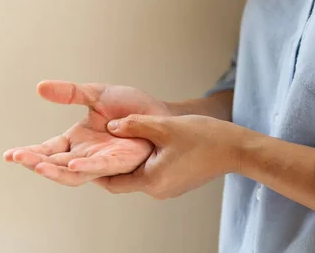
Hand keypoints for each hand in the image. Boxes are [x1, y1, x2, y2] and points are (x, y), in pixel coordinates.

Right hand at [3, 81, 171, 184]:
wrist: (159, 112)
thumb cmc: (131, 106)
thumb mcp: (96, 94)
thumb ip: (69, 93)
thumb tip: (40, 87)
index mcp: (77, 140)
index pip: (48, 150)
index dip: (29, 153)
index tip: (9, 155)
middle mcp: (85, 154)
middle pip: (55, 164)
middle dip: (34, 162)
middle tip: (17, 157)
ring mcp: (101, 161)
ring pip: (72, 173)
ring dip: (54, 170)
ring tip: (36, 165)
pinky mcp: (119, 162)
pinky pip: (100, 168)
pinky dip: (86, 168)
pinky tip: (73, 164)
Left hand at [95, 114, 243, 198]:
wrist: (237, 148)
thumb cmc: (205, 137)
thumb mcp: (165, 126)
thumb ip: (135, 125)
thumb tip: (111, 126)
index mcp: (152, 180)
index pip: (111, 182)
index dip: (92, 171)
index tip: (77, 160)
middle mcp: (158, 189)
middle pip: (123, 181)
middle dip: (106, 166)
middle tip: (90, 152)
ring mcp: (169, 187)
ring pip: (138, 175)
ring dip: (126, 162)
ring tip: (112, 145)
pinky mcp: (178, 181)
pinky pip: (152, 173)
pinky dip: (142, 162)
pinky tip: (141, 145)